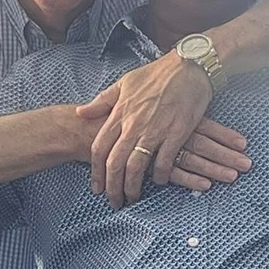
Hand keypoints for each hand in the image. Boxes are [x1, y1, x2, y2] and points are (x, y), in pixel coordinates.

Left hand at [76, 52, 250, 207]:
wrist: (188, 67)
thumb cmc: (156, 75)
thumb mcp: (124, 84)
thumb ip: (102, 102)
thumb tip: (80, 112)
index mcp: (119, 113)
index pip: (99, 148)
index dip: (96, 171)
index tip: (97, 187)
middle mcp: (133, 124)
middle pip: (115, 163)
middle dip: (112, 187)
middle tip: (114, 201)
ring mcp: (155, 130)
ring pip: (136, 166)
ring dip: (133, 186)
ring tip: (133, 197)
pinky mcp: (176, 133)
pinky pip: (164, 162)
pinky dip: (160, 176)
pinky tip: (158, 181)